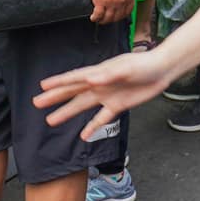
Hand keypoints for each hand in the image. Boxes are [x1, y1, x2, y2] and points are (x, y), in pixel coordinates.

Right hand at [35, 46, 176, 139]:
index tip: (42, 86)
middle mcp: (99, 84)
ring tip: (51, 120)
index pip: (74, 78)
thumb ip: (109, 75)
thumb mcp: (127, 68)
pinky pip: (102, 118)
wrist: (162, 70)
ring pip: (82, 106)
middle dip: (55, 98)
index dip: (58, 82)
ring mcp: (107, 95)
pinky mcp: (118, 105)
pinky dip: (92, 126)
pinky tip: (83, 135)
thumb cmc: (145, 64)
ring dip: (67, 113)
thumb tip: (90, 80)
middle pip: (73, 92)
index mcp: (99, 72)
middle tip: (37, 103)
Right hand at [89, 0, 133, 25]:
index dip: (123, 14)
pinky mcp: (100, 1)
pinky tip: (93, 18)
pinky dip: (96, 18)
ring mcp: (110, 2)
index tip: (120, 16)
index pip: (128, 10)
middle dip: (113, 20)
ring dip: (104, 21)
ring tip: (100, 20)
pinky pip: (98, 14)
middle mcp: (121, 1)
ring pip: (108, 17)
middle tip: (109, 20)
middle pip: (118, 16)